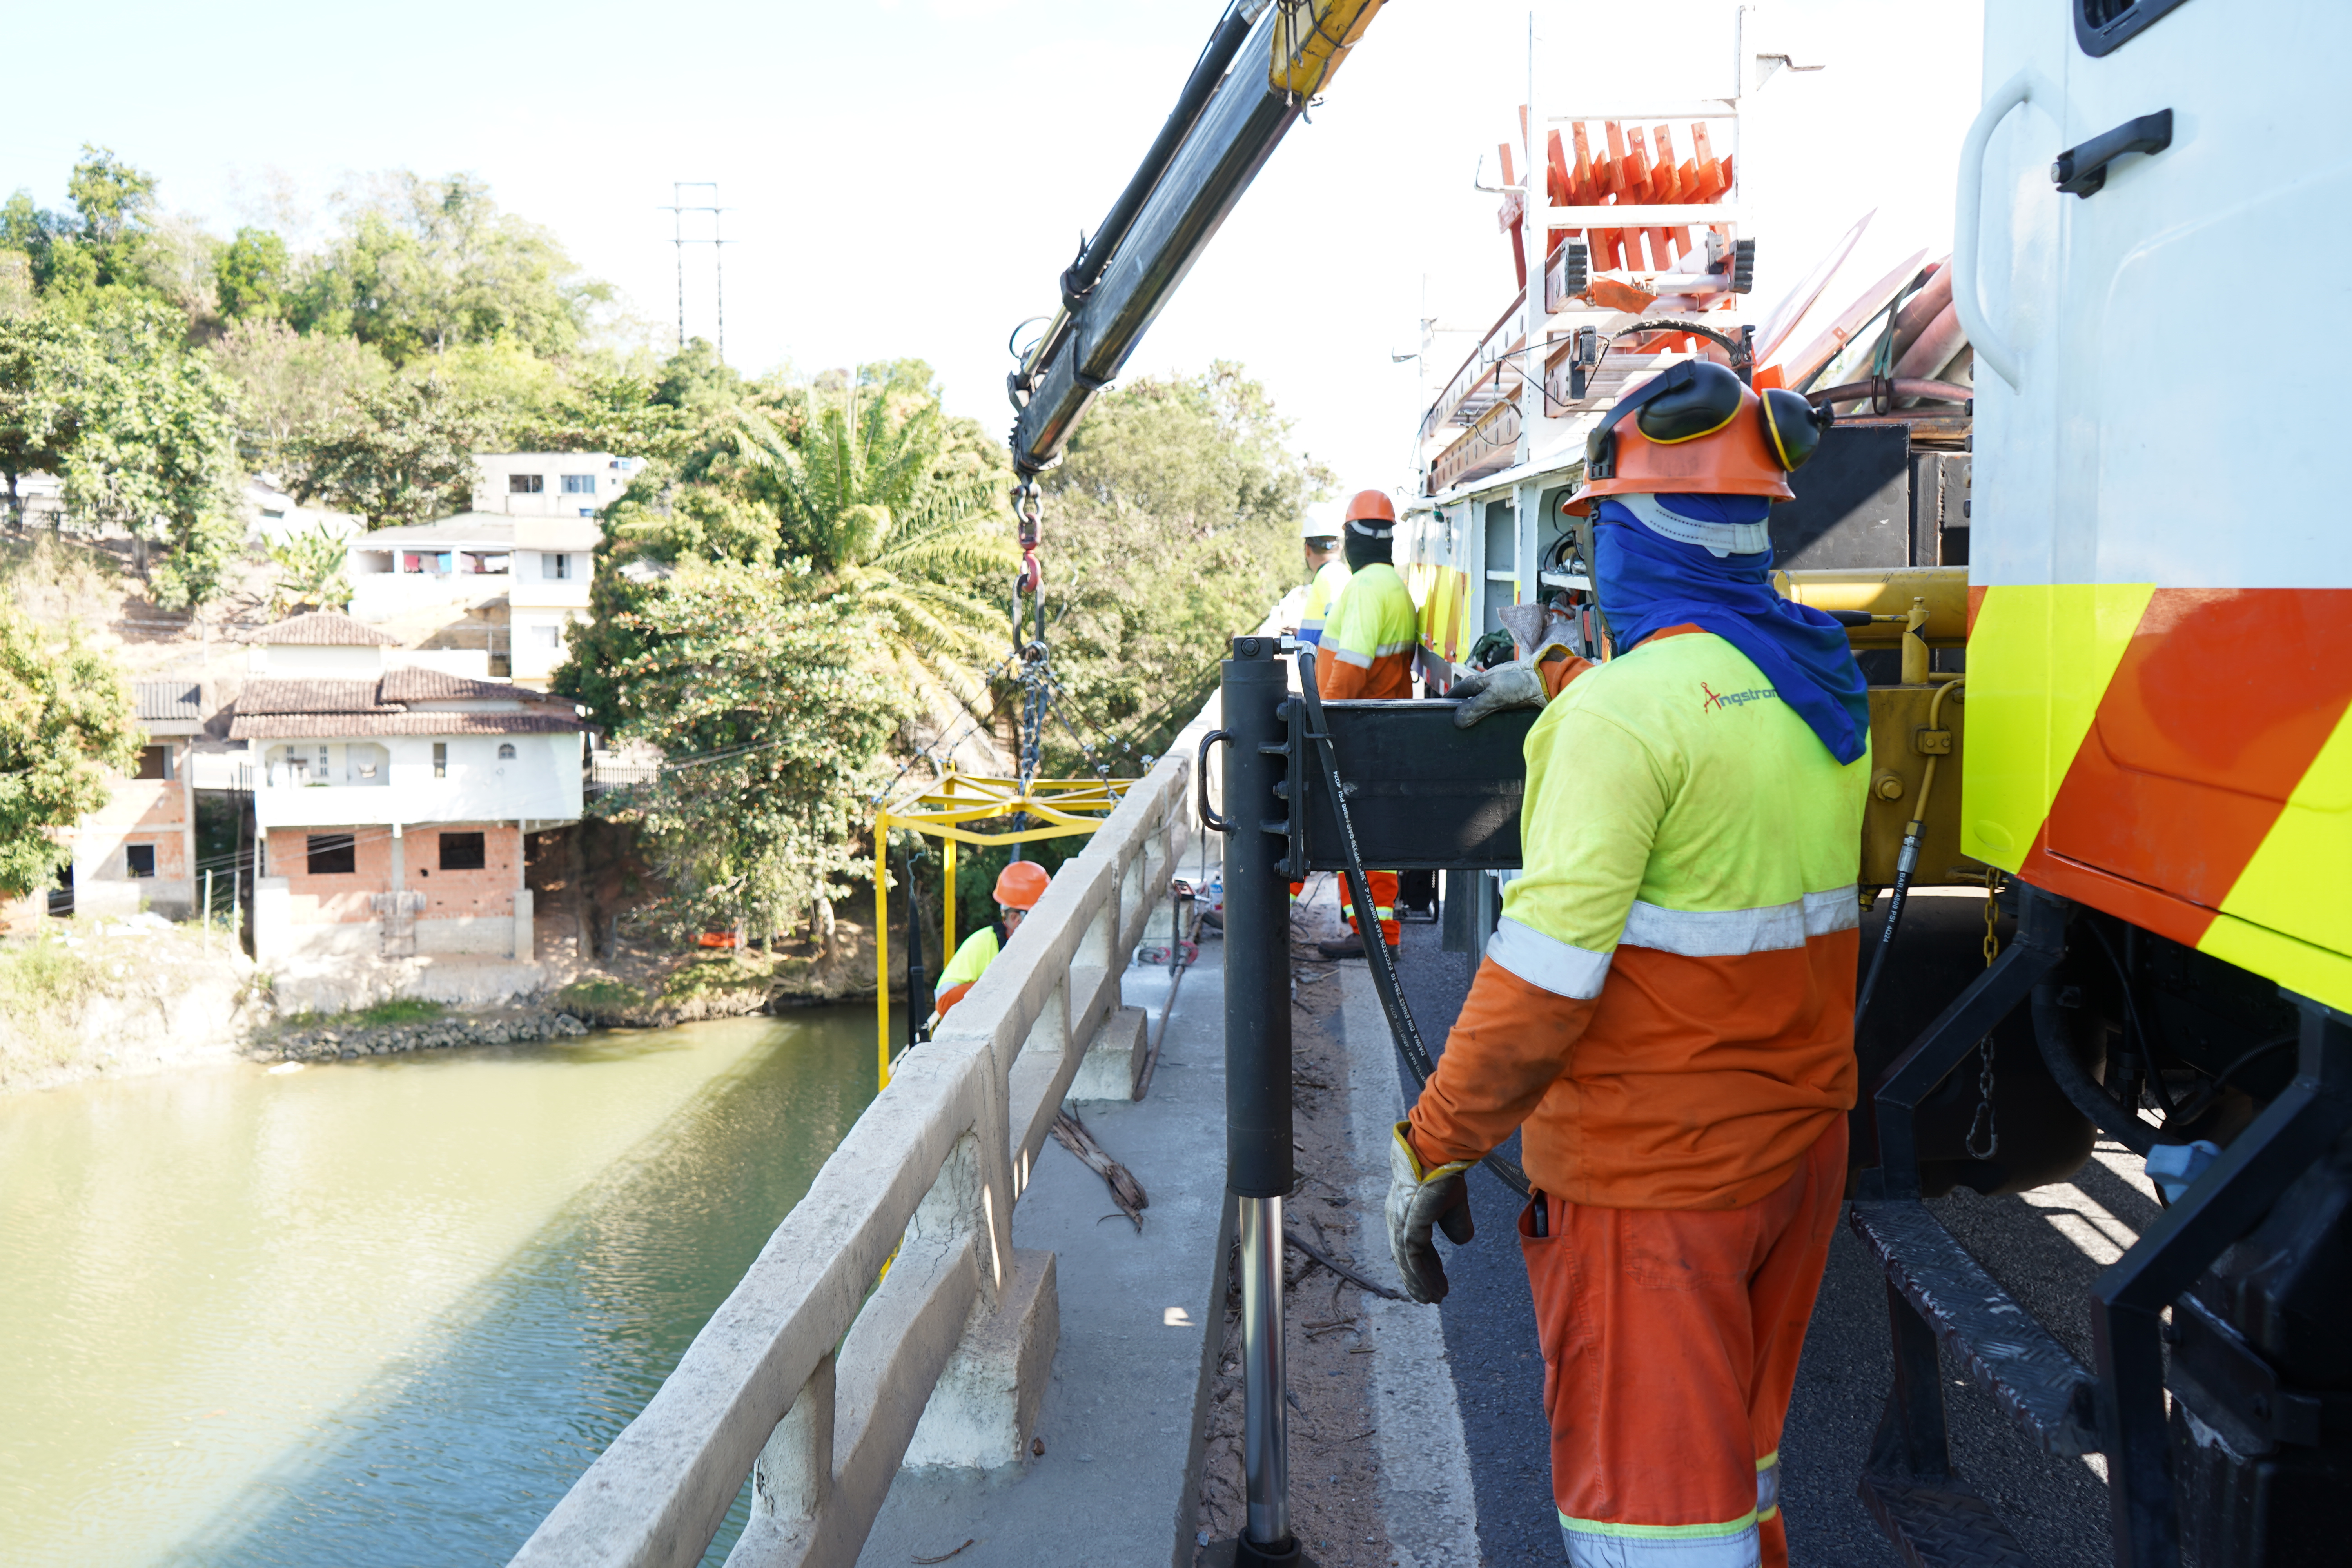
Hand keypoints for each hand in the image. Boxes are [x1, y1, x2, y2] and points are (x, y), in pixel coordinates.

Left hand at [1386, 1122, 1474, 1302]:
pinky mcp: (1407, 1227)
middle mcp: (1398, 1218)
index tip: (1437, 1282)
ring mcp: (1400, 1223)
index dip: (1426, 1265)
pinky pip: (1412, 1260)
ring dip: (1421, 1283)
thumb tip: (1462, 1241)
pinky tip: (1433, 1290)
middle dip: (1420, 1279)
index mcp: (1406, 1211)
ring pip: (1408, 1262)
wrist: (1441, 1155)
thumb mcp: (1454, 1204)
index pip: (1413, 1245)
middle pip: (1406, 1257)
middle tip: (1432, 1298)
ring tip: (1434, 1300)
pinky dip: (1422, 1277)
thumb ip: (1456, 1223)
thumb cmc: (1446, 1173)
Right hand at [1448, 660, 1545, 728]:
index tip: (1441, 706)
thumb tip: (1457, 720)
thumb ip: (1477, 706)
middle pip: (1476, 697)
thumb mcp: (1496, 694)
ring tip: (1474, 729)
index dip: (1452, 697)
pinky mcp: (1521, 702)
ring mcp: (1509, 692)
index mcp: (1487, 678)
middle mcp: (1497, 684)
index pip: (1463, 688)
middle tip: (1456, 722)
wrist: (1555, 680)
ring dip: (1481, 715)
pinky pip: (1503, 711)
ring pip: (1489, 705)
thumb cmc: (1526, 680)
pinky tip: (1497, 727)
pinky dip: (1496, 719)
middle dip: (1465, 707)